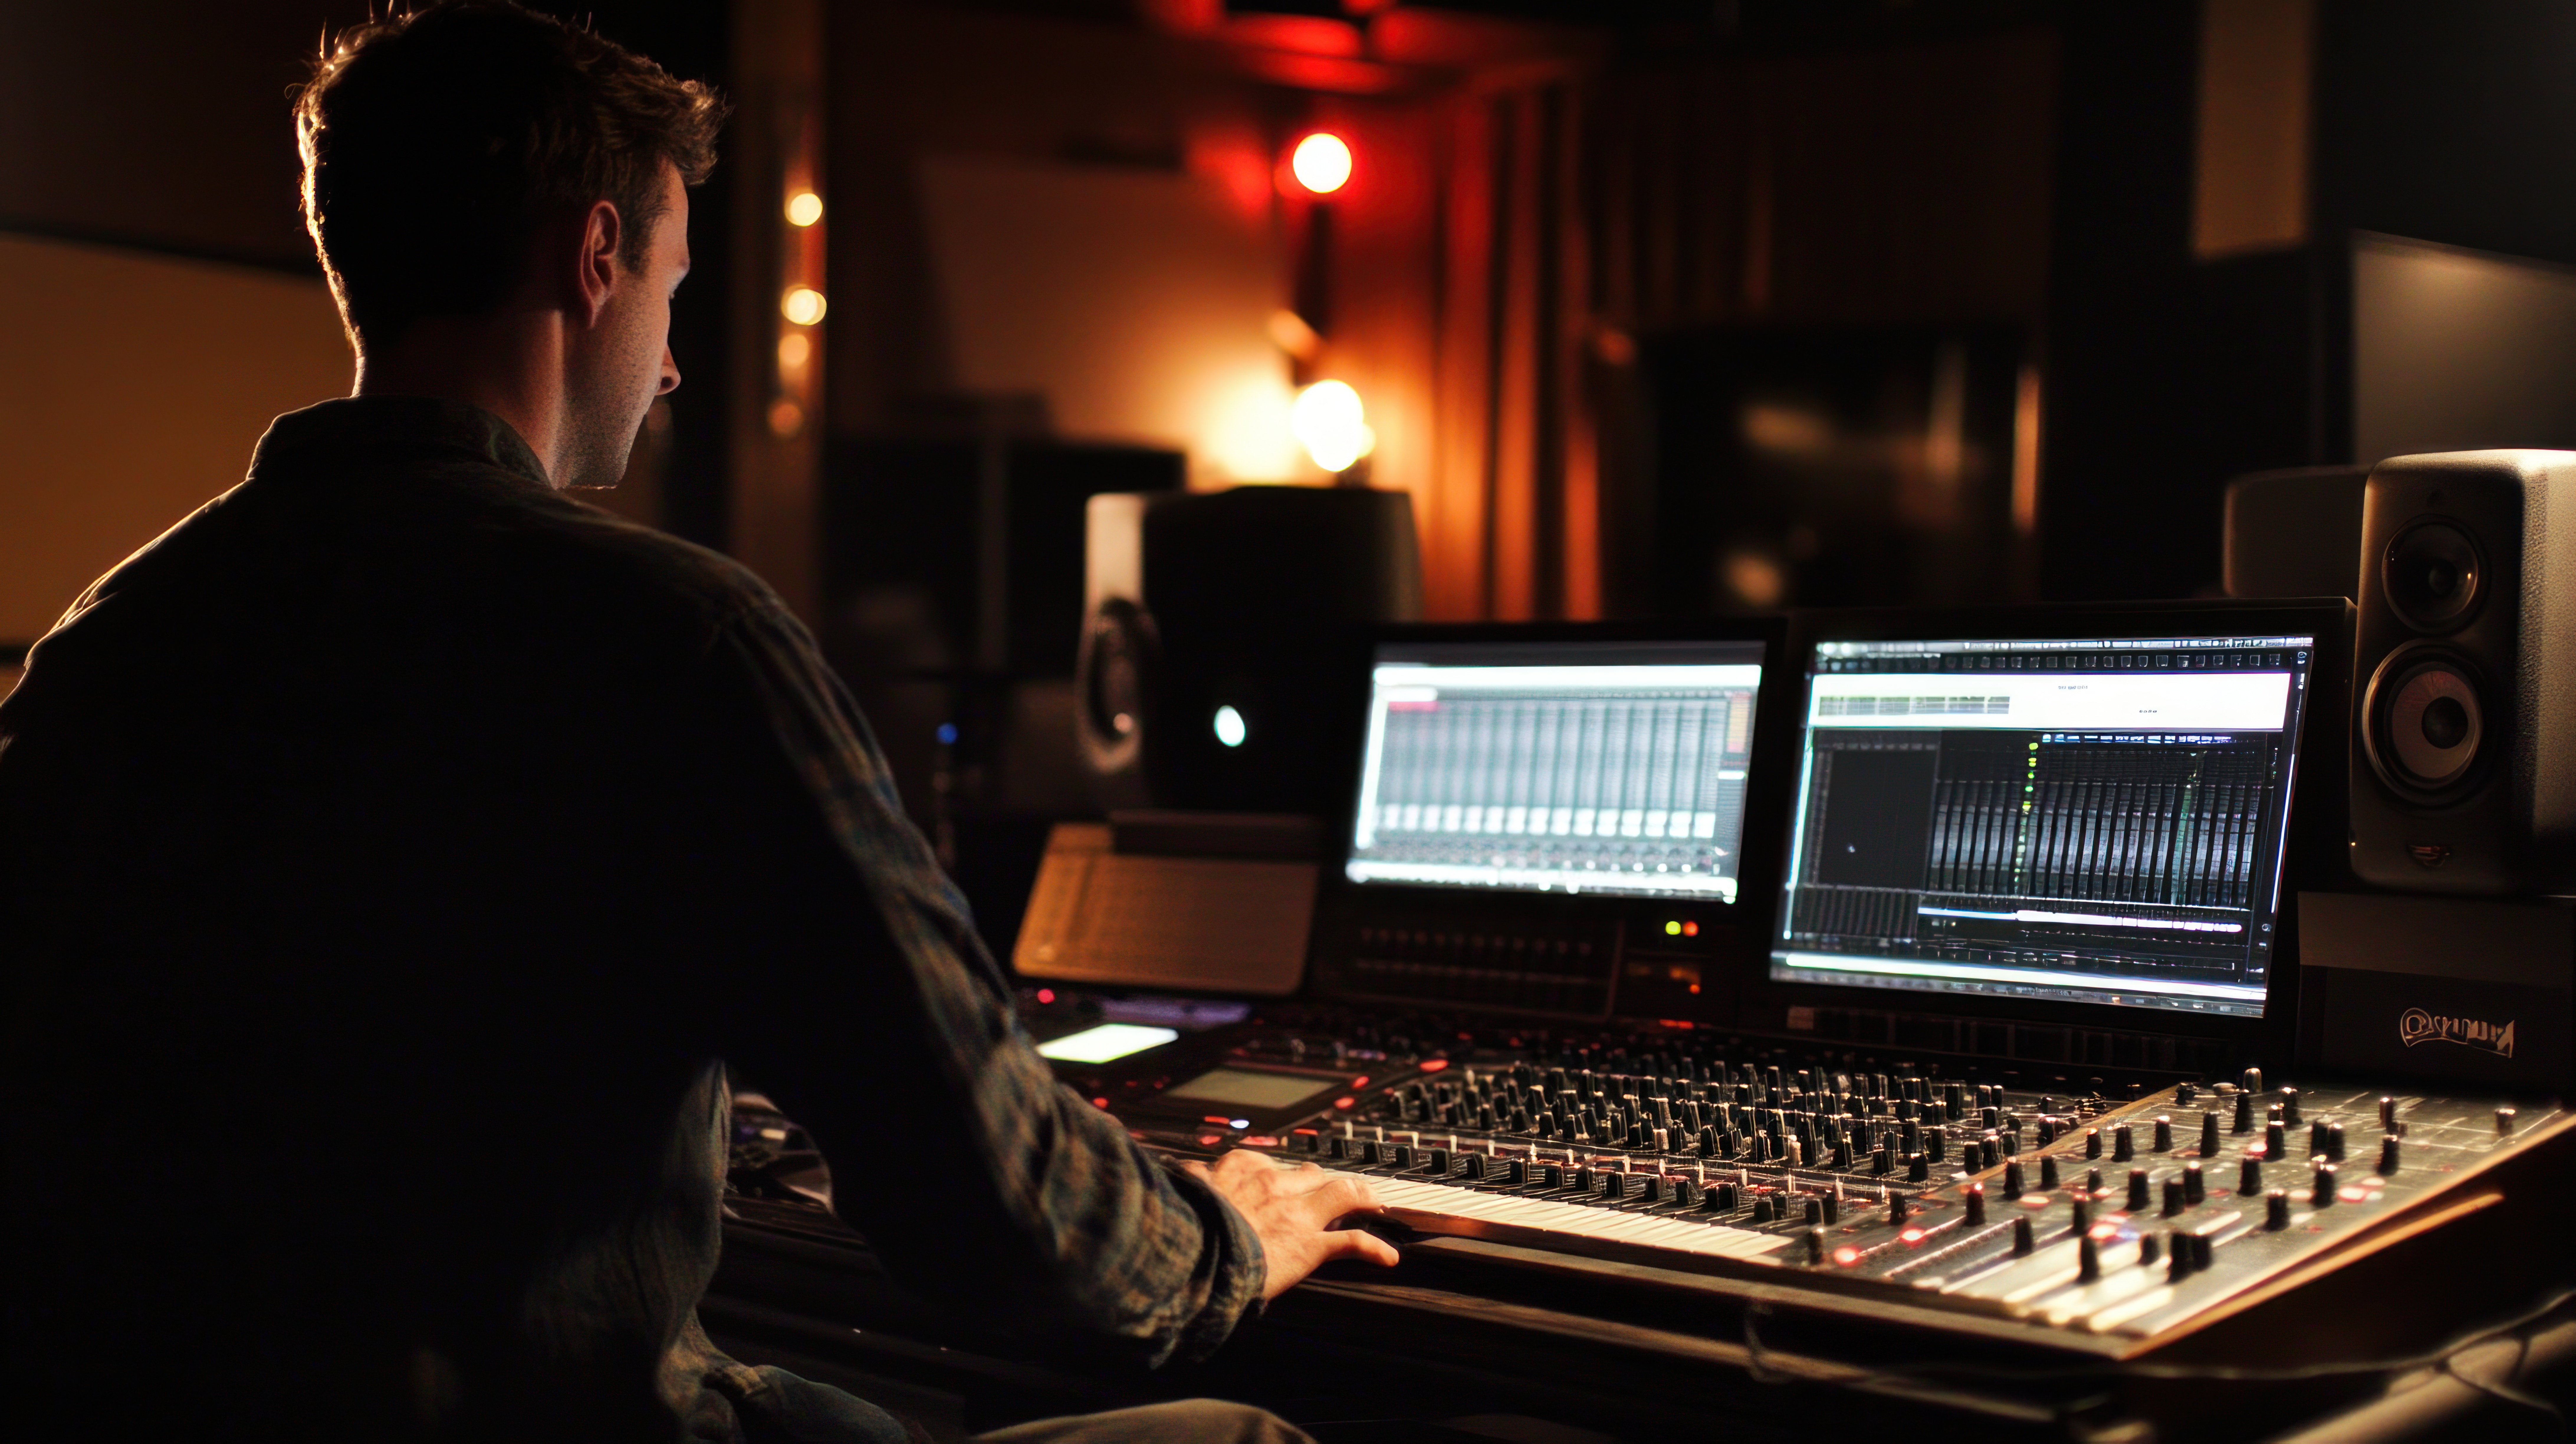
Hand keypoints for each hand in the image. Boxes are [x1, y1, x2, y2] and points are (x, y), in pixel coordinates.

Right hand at [1184, 1149, 1398, 1299]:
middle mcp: (1274, 1184)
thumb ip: (1189, 1180)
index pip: (1265, 1163)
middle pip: (1309, 1175)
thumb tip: (1178, 1171)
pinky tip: (1388, 1257)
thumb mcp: (1181, 1192)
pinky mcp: (1309, 1244)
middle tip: (1328, 1190)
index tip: (1278, 1178)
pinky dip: (1373, 1248)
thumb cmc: (1184, 1227)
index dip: (1277, 1172)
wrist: (1190, 1255)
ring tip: (1373, 1203)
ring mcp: (1296, 1213)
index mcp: (1240, 1169)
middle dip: (1321, 1182)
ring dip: (1361, 1197)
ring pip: (1341, 1194)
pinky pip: (1351, 1242)